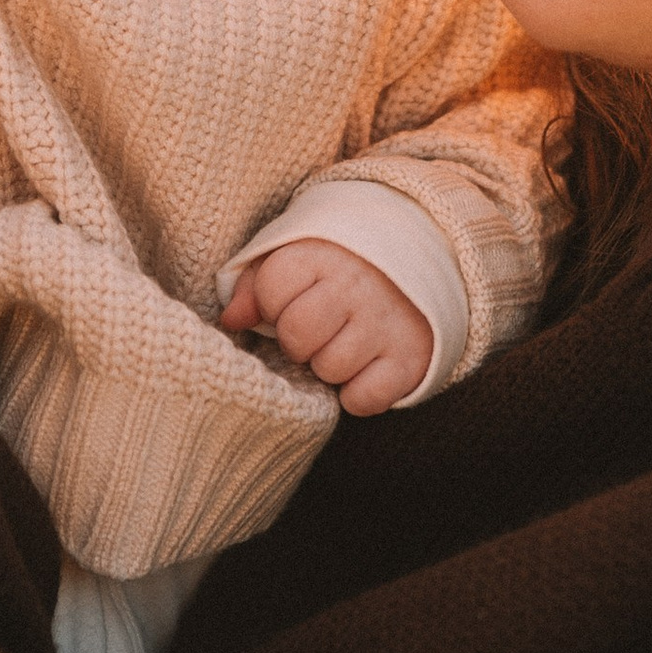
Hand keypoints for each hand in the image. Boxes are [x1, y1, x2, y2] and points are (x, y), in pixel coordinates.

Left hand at [220, 238, 432, 415]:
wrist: (419, 261)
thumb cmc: (341, 265)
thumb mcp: (296, 257)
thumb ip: (256, 284)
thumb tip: (231, 320)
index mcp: (323, 254)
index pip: (270, 291)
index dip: (272, 304)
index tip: (294, 298)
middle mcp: (357, 286)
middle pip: (297, 335)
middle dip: (297, 340)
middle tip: (317, 330)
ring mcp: (386, 323)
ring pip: (329, 369)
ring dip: (330, 365)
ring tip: (344, 343)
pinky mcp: (410, 359)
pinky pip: (363, 399)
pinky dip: (358, 393)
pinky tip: (364, 367)